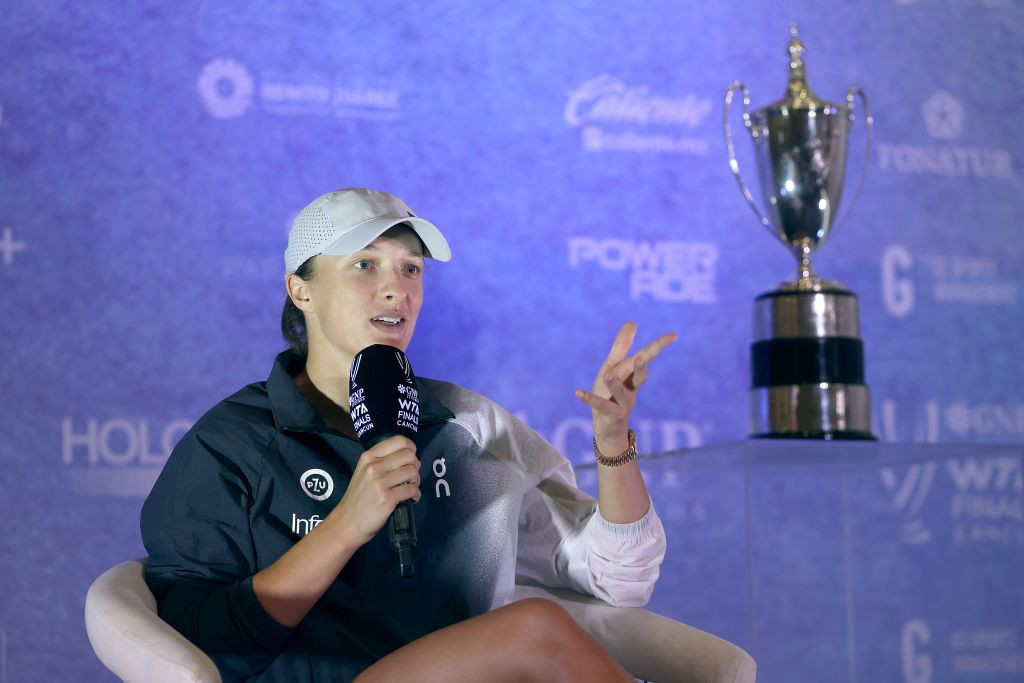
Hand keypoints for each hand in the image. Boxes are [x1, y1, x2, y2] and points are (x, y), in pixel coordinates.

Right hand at [330, 435, 420, 546]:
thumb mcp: (364, 471)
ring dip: (416, 480)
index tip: (411, 457)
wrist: (348, 522)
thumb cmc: (358, 497)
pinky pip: (412, 489)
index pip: (399, 441)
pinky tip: (411, 497)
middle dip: (415, 465)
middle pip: (409, 455)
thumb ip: (381, 461)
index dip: (410, 447)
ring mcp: (380, 482)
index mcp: (369, 456)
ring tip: (411, 487)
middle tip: (411, 475)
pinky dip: (416, 494)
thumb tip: (407, 456)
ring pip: (412, 471)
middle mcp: (374, 466)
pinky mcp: (388, 498)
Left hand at [574, 322, 677, 444]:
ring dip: (615, 384)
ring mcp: (623, 404)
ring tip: (607, 375)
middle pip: (640, 377)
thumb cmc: (611, 392)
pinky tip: (577, 392)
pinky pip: (601, 406)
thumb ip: (622, 347)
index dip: (659, 346)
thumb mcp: (614, 366)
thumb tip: (632, 322)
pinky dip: (589, 399)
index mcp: (633, 375)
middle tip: (642, 357)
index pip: (647, 358)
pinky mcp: (611, 416)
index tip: (673, 335)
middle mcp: (632, 389)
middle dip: (641, 367)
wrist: (607, 425)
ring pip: (622, 393)